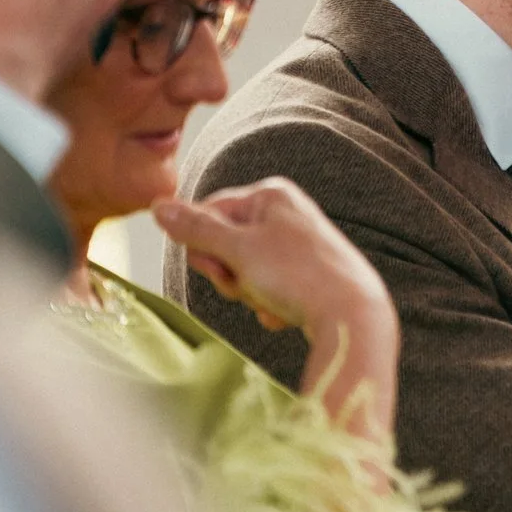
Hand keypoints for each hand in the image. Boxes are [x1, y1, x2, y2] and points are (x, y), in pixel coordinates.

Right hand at [155, 180, 396, 344]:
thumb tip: (158, 205)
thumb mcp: (238, 250)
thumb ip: (196, 229)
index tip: (221, 269)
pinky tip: (287, 313)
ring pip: (245, 271)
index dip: (203, 248)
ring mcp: (298, 244)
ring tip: (273, 301)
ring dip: (249, 293)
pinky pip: (269, 288)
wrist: (354, 317)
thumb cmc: (298, 276)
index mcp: (270, 194)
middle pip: (225, 244)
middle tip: (251, 286)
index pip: (208, 212)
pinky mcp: (307, 273)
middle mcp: (286, 212)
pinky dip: (270, 304)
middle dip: (230, 275)